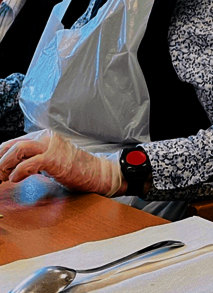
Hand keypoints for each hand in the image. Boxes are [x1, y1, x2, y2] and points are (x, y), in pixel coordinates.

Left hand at [0, 130, 121, 195]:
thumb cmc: (76, 169)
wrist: (98, 173)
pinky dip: (18, 172)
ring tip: (0, 178)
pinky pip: (29, 163)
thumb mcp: (50, 160)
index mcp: (43, 137)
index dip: (0, 156)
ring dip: (3, 164)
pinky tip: (15, 179)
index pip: (12, 143)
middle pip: (11, 145)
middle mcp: (45, 138)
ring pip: (17, 149)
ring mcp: (50, 147)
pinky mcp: (55, 159)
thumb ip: (32, 159)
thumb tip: (10, 168)